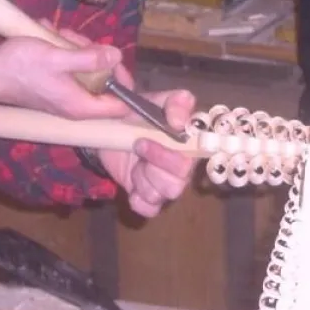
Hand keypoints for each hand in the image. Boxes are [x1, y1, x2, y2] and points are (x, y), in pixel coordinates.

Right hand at [0, 28, 130, 120]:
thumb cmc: (19, 67)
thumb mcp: (57, 57)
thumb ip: (89, 59)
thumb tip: (117, 56)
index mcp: (81, 105)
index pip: (122, 104)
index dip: (124, 79)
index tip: (113, 56)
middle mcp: (76, 105)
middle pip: (103, 80)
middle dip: (93, 54)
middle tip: (74, 39)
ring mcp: (65, 95)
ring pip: (86, 69)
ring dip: (75, 48)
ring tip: (57, 34)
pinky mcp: (54, 86)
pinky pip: (70, 68)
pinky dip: (64, 51)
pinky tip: (50, 37)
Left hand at [97, 66, 196, 217]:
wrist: (111, 131)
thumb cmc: (139, 114)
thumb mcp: (156, 100)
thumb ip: (175, 103)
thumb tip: (180, 122)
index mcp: (191, 142)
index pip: (197, 155)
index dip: (176, 153)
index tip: (153, 138)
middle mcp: (184, 165)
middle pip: (181, 179)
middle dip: (157, 163)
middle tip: (138, 145)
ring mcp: (166, 184)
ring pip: (165, 194)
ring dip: (145, 180)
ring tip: (135, 164)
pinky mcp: (149, 197)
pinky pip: (150, 209)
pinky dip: (139, 201)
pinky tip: (132, 187)